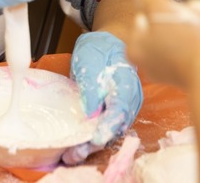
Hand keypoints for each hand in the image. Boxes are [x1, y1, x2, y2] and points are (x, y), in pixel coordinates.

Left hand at [63, 31, 142, 163]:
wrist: (104, 44)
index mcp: (127, 86)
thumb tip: (90, 113)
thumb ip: (92, 88)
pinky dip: (90, 138)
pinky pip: (104, 128)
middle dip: (95, 142)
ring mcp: (121, 108)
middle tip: (76, 152)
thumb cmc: (99, 50)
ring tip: (71, 155)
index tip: (95, 139)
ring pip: (109, 131)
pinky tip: (75, 147)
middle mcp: (128, 101)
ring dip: (91, 144)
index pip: (119, 111)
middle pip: (114, 127)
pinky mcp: (111, 112)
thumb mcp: (90, 63)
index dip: (107, 126)